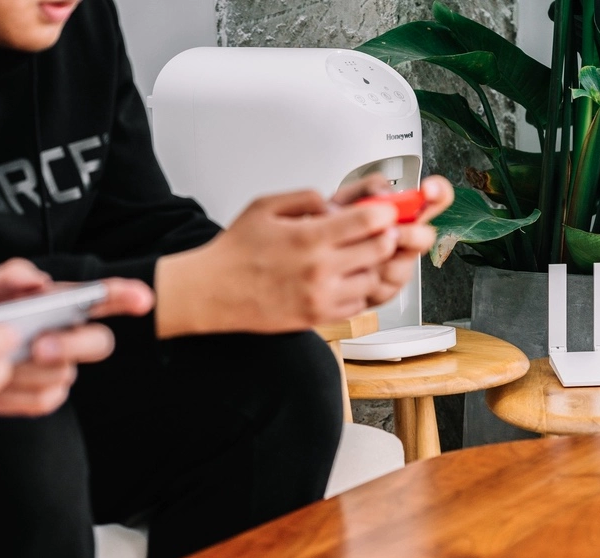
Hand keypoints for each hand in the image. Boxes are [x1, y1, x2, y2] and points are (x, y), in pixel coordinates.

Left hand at [0, 259, 153, 416]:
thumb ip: (9, 274)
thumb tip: (39, 280)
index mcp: (65, 305)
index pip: (105, 299)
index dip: (127, 297)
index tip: (144, 299)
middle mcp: (74, 336)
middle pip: (100, 342)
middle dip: (74, 345)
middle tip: (39, 346)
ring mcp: (64, 369)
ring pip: (65, 373)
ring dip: (27, 371)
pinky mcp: (48, 397)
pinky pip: (44, 399)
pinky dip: (14, 394)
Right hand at [156, 176, 403, 336]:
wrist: (212, 292)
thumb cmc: (235, 251)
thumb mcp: (265, 206)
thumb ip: (306, 198)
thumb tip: (336, 205)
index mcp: (309, 237)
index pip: (369, 220)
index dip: (385, 212)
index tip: (386, 210)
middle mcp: (320, 269)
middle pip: (381, 249)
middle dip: (384, 236)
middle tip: (378, 231)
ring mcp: (322, 296)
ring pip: (373, 278)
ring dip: (370, 265)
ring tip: (354, 257)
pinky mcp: (319, 317)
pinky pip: (358, 304)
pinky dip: (357, 290)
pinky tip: (341, 279)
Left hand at [334, 175, 453, 305]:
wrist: (311, 259)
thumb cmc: (332, 228)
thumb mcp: (344, 200)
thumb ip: (366, 189)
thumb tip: (384, 195)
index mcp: (401, 214)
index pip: (434, 198)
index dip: (439, 192)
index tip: (428, 189)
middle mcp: (405, 239)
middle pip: (426, 237)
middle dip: (408, 235)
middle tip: (389, 231)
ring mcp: (398, 265)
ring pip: (402, 266)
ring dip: (377, 260)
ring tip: (354, 253)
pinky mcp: (386, 289)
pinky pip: (385, 287)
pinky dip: (364, 279)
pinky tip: (350, 271)